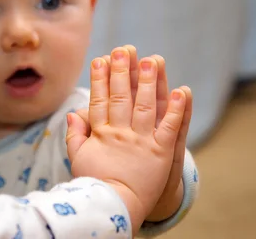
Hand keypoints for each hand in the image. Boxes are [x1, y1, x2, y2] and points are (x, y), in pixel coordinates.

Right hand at [65, 47, 185, 234]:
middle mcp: (120, 134)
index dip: (100, 78)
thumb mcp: (79, 158)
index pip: (99, 100)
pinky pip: (169, 127)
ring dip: (148, 82)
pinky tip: (182, 91)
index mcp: (100, 134)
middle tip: (124, 49)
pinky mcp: (161, 152)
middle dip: (123, 71)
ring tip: (152, 60)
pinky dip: (176, 109)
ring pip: (145, 106)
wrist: (116, 206)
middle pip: (121, 97)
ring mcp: (141, 141)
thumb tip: (73, 112)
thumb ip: (75, 134)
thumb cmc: (96, 182)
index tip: (101, 59)